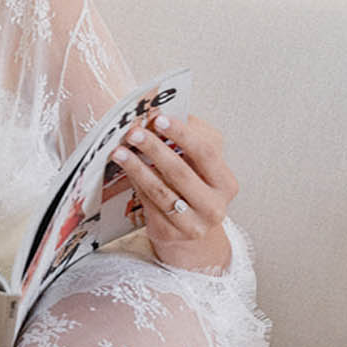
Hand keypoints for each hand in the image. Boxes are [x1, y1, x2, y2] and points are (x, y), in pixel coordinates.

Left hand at [110, 113, 236, 272]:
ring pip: (161, 191)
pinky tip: (124, 170)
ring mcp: (193, 224)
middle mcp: (214, 206)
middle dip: (155, 149)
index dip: (182, 134)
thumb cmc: (194, 189)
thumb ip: (191, 139)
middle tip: (134, 133)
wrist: (191, 232)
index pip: (205, 152)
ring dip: (137, 168)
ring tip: (120, 151)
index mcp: (226, 183)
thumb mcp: (201, 166)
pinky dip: (136, 185)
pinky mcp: (171, 234)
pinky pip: (149, 204)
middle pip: (181, 172)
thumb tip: (162, 113)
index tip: (159, 118)